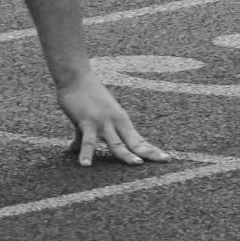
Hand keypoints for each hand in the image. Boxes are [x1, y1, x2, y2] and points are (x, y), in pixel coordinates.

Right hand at [57, 72, 171, 166]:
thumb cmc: (83, 95)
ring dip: (126, 154)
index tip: (166, 158)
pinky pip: (88, 141)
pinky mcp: (87, 122)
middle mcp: (115, 122)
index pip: (138, 140)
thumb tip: (73, 148)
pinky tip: (85, 164)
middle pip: (134, 142)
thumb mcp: (88, 118)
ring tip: (136, 164)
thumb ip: (83, 134)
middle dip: (149, 152)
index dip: (151, 150)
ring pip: (116, 143)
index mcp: (120, 121)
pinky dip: (86, 153)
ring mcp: (102, 122)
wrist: (76, 76)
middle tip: (165, 160)